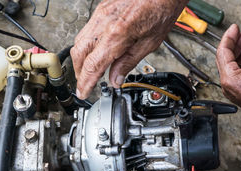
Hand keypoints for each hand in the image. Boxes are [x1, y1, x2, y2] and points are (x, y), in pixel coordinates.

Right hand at [71, 0, 186, 98]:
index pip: (93, 65)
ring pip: (79, 41)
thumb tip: (115, 79)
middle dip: (79, 72)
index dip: (85, 82)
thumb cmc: (162, 8)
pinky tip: (94, 52)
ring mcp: (100, 14)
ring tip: (88, 71)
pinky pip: (86, 30)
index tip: (83, 92)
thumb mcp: (150, 43)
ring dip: (81, 59)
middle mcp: (104, 23)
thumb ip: (128, 62)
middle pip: (79, 54)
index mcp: (117, 34)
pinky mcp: (101, 9)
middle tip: (84, 84)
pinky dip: (86, 45)